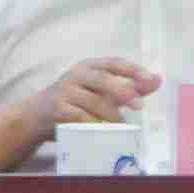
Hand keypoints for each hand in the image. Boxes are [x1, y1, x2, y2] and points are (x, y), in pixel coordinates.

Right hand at [50, 56, 164, 127]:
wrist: (36, 116)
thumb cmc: (74, 102)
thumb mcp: (100, 91)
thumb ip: (129, 86)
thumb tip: (157, 80)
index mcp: (89, 66)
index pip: (114, 63)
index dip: (133, 70)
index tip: (149, 79)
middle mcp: (76, 74)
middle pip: (104, 80)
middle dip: (124, 92)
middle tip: (140, 106)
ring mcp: (64, 91)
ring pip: (94, 101)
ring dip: (111, 114)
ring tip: (122, 125)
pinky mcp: (57, 108)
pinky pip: (80, 116)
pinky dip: (93, 124)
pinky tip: (102, 129)